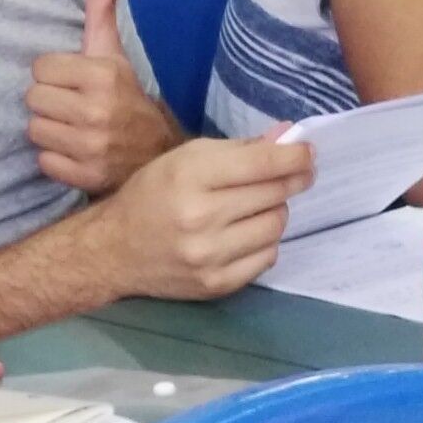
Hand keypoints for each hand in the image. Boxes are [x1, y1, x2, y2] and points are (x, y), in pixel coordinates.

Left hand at [27, 0, 182, 193]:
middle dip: (50, 102)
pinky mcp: (85, 177)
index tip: (76, 83)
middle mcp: (96, 111)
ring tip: (74, 130)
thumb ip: (103, 5)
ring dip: (51, 131)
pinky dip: (57, 159)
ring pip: (34, 130)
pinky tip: (76, 153)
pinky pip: (44, 161)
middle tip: (74, 107)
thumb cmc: (125, 97)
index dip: (56, 75)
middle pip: (33, 99)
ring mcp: (90, 147)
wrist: (157, 155)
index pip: (41, 67)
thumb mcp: (114, 52)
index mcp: (102, 76)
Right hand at [99, 137, 313, 302]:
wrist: (113, 250)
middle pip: (275, 195)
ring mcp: (209, 255)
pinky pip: (267, 258)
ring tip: (255, 208)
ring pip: (276, 226)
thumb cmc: (151, 194)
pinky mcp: (216, 284)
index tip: (308, 153)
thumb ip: (238, 149)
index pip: (262, 164)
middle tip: (290, 177)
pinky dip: (263, 243)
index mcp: (190, 176)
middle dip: (289, 182)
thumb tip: (287, 138)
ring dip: (274, 213)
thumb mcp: (185, 159)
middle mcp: (200, 217)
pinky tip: (244, 235)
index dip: (295, 157)